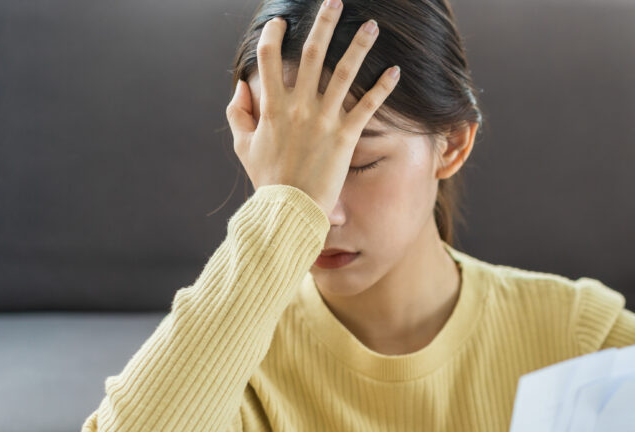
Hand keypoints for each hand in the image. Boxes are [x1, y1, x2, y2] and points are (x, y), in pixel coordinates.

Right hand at [226, 3, 400, 214]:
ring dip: (359, 45)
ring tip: (371, 25)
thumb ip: (239, 113)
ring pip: (344, 73)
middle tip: (334, 1)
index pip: (269, 58)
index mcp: (271, 106)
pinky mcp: (345, 136)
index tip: (282, 22)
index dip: (273, 34)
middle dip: (323, 23)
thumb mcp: (243, 146)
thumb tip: (240, 85)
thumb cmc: (267, 180)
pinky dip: (382, 87)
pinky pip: (367, 106)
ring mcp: (322, 120)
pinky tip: (396, 71)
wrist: (289, 209)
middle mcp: (297, 107)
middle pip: (311, 54)